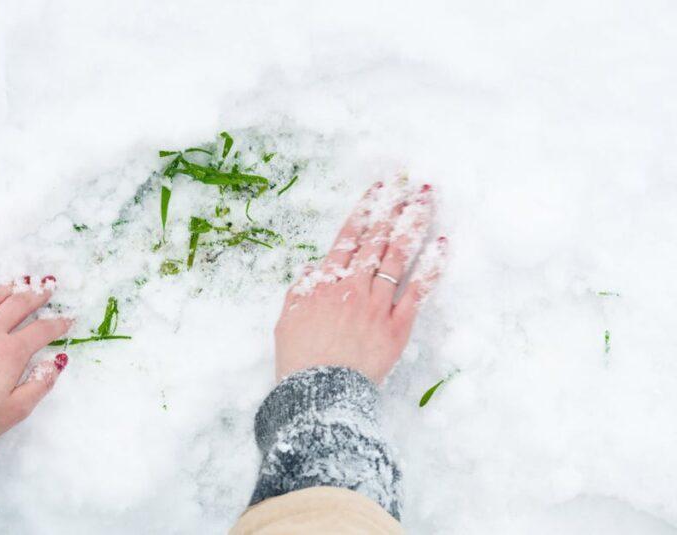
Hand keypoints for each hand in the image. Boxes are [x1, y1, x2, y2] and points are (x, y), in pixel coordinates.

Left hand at [0, 275, 71, 435]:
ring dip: (8, 288)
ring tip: (19, 283)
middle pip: (17, 305)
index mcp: (10, 353)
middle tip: (48, 287)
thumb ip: (40, 384)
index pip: (41, 331)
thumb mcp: (16, 410)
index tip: (68, 318)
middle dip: (36, 294)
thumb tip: (57, 362)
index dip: (58, 323)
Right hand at [274, 181, 446, 383]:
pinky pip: (418, 292)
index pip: (348, 237)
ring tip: (424, 200)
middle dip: (391, 207)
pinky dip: (431, 267)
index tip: (377, 189)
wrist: (318, 392)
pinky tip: (441, 245)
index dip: (364, 210)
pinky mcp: (397, 326)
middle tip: (406, 182)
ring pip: (397, 256)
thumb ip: (300, 290)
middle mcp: (353, 286)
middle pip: (376, 239)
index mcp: (324, 283)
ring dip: (411, 224)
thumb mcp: (287, 320)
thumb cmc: (299, 360)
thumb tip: (313, 268)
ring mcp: (377, 304)